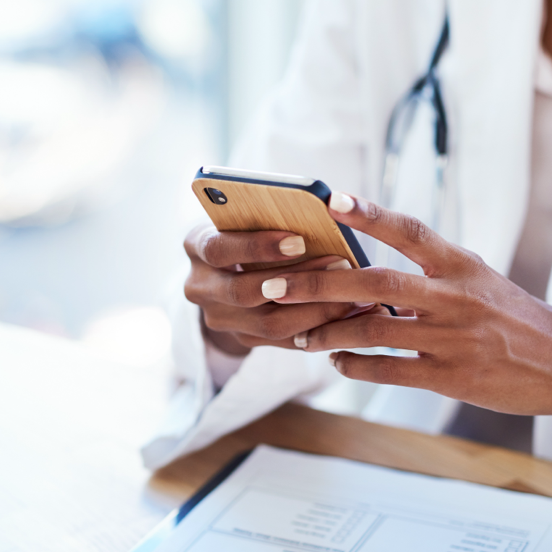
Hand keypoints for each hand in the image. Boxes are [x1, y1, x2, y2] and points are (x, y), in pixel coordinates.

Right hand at [183, 224, 371, 355]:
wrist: (226, 270)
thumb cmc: (246, 228)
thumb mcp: (245, 216)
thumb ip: (268, 217)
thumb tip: (326, 212)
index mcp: (196, 246)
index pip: (219, 248)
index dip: (257, 247)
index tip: (298, 240)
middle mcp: (199, 286)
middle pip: (244, 292)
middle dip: (298, 281)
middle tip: (340, 266)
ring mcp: (219, 319)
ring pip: (269, 324)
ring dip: (316, 309)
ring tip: (355, 294)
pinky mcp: (243, 340)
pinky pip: (285, 340)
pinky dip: (320, 328)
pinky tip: (351, 314)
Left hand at [259, 193, 551, 419]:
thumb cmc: (514, 318)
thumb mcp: (478, 280)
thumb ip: (429, 273)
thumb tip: (366, 275)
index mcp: (459, 264)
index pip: (408, 231)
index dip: (368, 214)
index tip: (331, 200)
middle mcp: (453, 295)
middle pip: (373, 281)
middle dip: (317, 283)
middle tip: (274, 286)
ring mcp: (451, 337)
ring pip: (373, 328)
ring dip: (328, 331)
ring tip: (301, 335)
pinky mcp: (451, 376)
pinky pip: (389, 370)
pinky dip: (356, 366)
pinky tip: (338, 362)